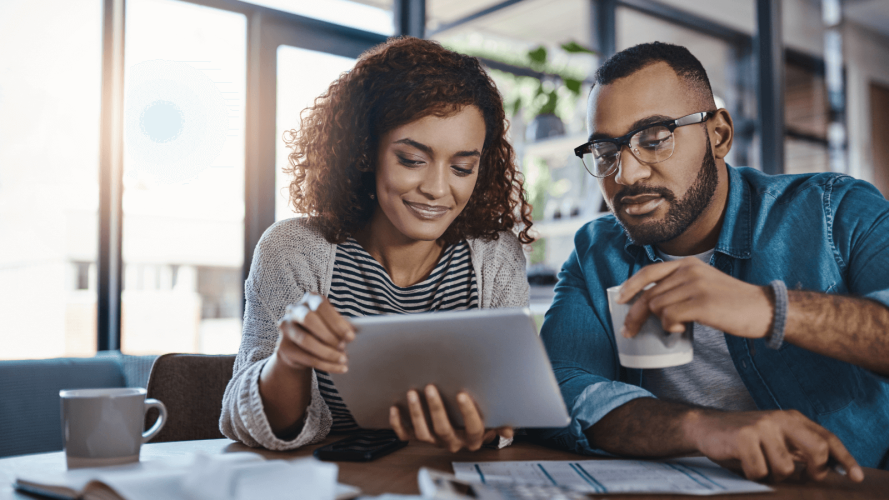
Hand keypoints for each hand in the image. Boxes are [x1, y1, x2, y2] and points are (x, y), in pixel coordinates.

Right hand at [275, 293, 355, 373]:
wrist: (300, 346)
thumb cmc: (322, 329)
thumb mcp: (333, 323)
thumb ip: (342, 324)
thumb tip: (357, 330)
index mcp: (309, 299)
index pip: (322, 306)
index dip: (337, 322)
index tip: (351, 336)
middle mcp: (294, 310)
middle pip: (309, 320)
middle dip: (329, 335)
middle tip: (344, 347)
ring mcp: (286, 328)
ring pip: (306, 341)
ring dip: (328, 353)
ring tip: (343, 360)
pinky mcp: (283, 347)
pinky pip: (306, 358)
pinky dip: (325, 365)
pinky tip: (339, 368)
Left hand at [389, 384, 513, 451]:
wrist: (467, 432)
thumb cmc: (480, 419)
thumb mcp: (495, 420)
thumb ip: (502, 421)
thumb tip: (510, 427)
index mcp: (473, 438)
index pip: (473, 428)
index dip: (468, 413)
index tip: (462, 394)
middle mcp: (453, 442)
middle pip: (443, 430)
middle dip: (436, 409)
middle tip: (430, 387)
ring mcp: (435, 441)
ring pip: (423, 433)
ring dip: (416, 413)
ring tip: (412, 393)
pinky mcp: (419, 438)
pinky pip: (406, 435)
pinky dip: (397, 424)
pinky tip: (395, 408)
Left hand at [618, 257, 772, 339]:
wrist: (763, 309)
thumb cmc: (732, 302)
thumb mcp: (703, 284)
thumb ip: (679, 286)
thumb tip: (651, 303)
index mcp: (688, 264)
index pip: (649, 272)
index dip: (630, 286)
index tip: (619, 300)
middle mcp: (689, 270)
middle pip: (649, 294)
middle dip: (635, 315)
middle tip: (629, 331)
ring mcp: (695, 286)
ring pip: (657, 306)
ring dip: (661, 322)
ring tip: (676, 328)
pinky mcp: (701, 303)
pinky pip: (669, 317)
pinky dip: (671, 328)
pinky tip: (681, 330)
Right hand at [689, 409, 863, 482]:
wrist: (704, 426)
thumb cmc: (743, 438)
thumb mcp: (774, 438)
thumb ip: (799, 448)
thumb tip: (830, 468)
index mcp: (791, 418)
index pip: (826, 437)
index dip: (844, 458)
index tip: (856, 476)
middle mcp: (780, 419)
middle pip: (816, 449)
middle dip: (814, 471)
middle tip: (804, 478)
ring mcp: (762, 427)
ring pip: (786, 468)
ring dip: (773, 476)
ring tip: (760, 467)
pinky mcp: (744, 438)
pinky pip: (760, 472)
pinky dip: (753, 476)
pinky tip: (743, 465)